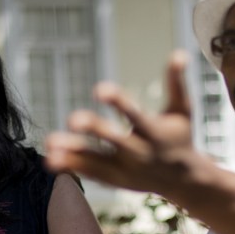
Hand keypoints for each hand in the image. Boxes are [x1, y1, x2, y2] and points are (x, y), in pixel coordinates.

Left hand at [45, 50, 206, 198]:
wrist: (184, 181)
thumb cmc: (180, 137)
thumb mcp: (183, 111)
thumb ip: (176, 83)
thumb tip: (179, 52)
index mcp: (154, 132)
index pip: (135, 115)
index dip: (118, 102)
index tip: (100, 89)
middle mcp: (139, 152)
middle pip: (114, 139)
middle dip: (94, 129)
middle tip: (73, 119)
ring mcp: (126, 168)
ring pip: (96, 160)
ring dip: (73, 152)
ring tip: (50, 143)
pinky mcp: (116, 180)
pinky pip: (91, 173)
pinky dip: (72, 166)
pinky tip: (50, 158)